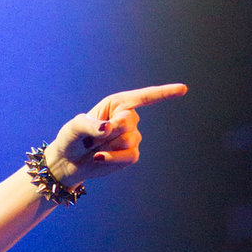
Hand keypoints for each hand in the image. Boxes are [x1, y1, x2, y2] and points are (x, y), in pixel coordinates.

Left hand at [46, 84, 186, 186]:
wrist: (68, 163)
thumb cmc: (71, 139)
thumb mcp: (75, 127)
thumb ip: (91, 125)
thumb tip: (109, 128)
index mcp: (117, 104)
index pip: (143, 97)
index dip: (164, 93)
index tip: (183, 89)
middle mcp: (127, 118)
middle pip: (128, 122)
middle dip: (109, 132)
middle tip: (92, 139)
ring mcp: (131, 137)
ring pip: (129, 140)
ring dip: (107, 147)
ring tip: (94, 148)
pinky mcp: (129, 155)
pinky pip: (129, 156)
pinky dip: (113, 159)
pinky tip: (99, 159)